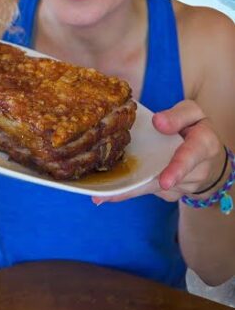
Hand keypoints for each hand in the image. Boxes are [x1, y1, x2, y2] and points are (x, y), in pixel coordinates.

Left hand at [94, 99, 225, 203]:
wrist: (205, 152)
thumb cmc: (194, 128)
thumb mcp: (191, 113)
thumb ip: (177, 115)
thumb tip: (158, 121)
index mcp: (204, 146)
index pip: (191, 156)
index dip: (177, 169)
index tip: (165, 182)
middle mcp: (198, 170)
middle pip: (166, 180)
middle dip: (140, 187)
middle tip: (112, 195)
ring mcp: (185, 186)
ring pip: (154, 189)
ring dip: (130, 192)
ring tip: (103, 196)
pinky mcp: (172, 193)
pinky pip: (150, 191)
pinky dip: (131, 191)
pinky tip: (109, 193)